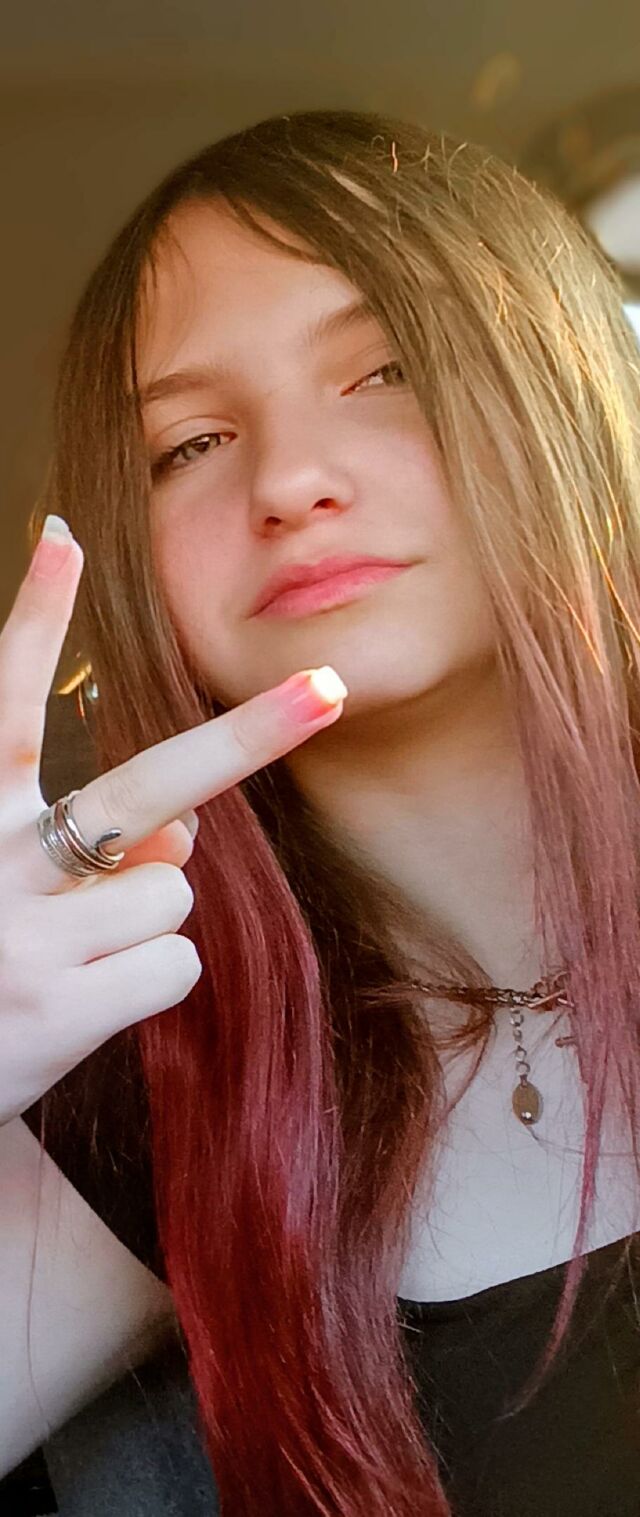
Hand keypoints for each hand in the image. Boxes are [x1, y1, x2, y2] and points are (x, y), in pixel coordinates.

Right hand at [0, 519, 346, 1122]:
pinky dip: (145, 982)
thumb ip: (86, 852)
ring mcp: (27, 938)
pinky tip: (83, 1004)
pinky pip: (172, 965)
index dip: (35, 619)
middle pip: (143, 787)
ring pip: (171, 892)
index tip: (63, 536)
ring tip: (75, 960)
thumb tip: (184, 840)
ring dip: (144, 923)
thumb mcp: (9, 893)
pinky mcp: (59, 1008)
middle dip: (246, 735)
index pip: (6, 705)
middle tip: (326, 688)